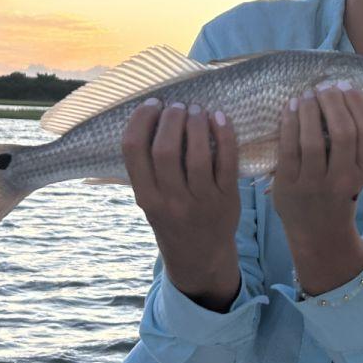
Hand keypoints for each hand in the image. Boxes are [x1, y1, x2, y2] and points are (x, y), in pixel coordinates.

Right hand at [122, 98, 240, 309]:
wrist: (201, 258)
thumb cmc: (172, 220)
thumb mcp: (150, 201)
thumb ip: (147, 169)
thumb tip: (151, 117)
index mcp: (146, 198)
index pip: (133, 150)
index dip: (141, 120)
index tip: (152, 105)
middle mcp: (171, 201)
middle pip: (166, 149)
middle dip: (171, 118)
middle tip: (177, 105)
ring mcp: (201, 201)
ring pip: (198, 154)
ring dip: (196, 123)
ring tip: (196, 109)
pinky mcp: (228, 198)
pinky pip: (227, 161)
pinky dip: (224, 135)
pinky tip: (219, 118)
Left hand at [270, 81, 362, 246]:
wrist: (318, 234)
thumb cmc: (337, 193)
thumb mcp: (357, 173)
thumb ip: (356, 143)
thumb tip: (344, 95)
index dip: (358, 102)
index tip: (346, 86)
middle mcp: (342, 179)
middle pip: (343, 131)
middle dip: (333, 101)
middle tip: (324, 87)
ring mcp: (314, 184)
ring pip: (313, 139)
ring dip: (309, 109)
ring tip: (307, 95)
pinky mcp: (289, 186)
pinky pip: (288, 148)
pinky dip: (289, 123)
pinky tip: (290, 108)